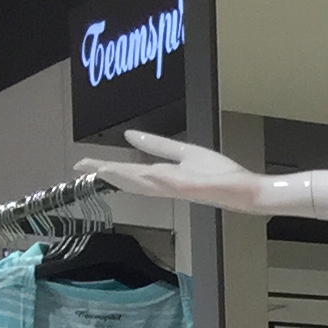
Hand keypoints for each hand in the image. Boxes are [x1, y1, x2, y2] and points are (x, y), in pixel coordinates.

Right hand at [92, 132, 279, 212]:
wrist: (247, 190)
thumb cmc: (220, 176)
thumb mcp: (184, 154)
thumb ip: (158, 146)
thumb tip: (129, 136)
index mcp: (164, 177)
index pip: (130, 173)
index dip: (106, 168)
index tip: (83, 165)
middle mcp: (168, 185)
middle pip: (132, 180)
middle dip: (106, 173)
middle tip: (80, 168)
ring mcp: (181, 188)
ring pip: (148, 183)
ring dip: (125, 177)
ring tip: (102, 170)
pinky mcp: (197, 188)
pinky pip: (176, 184)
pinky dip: (161, 180)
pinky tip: (146, 173)